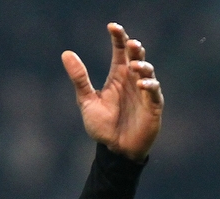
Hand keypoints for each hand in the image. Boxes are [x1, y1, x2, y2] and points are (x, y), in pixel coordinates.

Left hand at [62, 23, 163, 161]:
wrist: (114, 150)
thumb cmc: (102, 125)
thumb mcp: (86, 100)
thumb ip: (79, 78)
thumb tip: (66, 53)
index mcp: (118, 76)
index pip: (120, 51)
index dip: (118, 37)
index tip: (111, 26)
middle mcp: (132, 80)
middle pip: (136, 56)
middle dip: (134, 49)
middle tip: (130, 43)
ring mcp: (144, 91)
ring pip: (148, 71)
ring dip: (142, 66)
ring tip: (134, 65)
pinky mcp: (153, 106)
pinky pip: (153, 93)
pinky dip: (149, 86)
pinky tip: (142, 84)